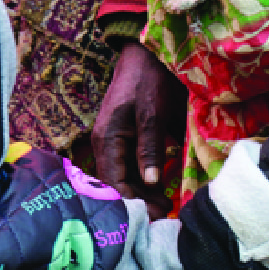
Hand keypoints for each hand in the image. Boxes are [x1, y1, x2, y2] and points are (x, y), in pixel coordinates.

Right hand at [92, 42, 185, 219]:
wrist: (144, 55)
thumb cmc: (148, 82)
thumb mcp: (153, 116)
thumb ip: (150, 149)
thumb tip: (150, 182)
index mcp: (107, 139)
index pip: (113, 181)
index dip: (131, 200)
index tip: (154, 214)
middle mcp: (104, 144)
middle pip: (115, 182)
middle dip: (137, 201)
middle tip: (164, 214)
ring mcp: (111, 141)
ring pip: (121, 176)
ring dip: (140, 191)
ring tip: (164, 204)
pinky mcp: (122, 138)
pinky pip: (126, 165)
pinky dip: (140, 178)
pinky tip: (157, 186)